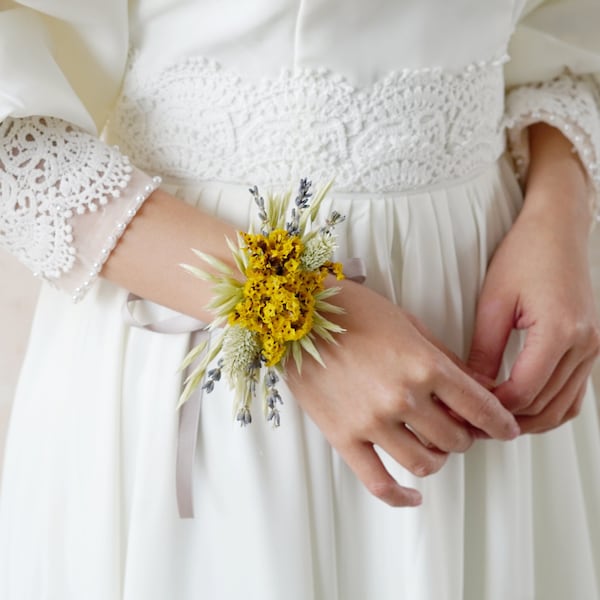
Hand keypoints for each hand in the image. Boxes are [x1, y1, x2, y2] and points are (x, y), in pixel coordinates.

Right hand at [286, 279, 519, 506]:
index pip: (480, 407)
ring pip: (425, 463)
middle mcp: (402, 397)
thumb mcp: (408, 324)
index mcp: (424, 365)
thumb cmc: (353, 311)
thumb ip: (445, 359)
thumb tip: (480, 388)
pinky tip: (413, 497)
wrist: (296, 315)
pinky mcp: (343, 437)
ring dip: (438, 458)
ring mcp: (372, 421)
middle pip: (455, 438)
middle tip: (459, 428)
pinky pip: (379, 483)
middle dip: (465, 436)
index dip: (501, 423)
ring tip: (433, 447)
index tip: (507, 430)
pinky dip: (401, 497)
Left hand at [468, 125, 599, 434]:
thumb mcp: (493, 302)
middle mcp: (584, 345)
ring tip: (492, 418)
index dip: (490, 409)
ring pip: (563, 407)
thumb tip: (472, 387)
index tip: (463, 410)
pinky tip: (520, 405)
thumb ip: (484, 350)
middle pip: (544, 408)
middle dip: (507, 421)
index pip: (522, 393)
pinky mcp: (591, 347)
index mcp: (558, 332)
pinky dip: (548, 407)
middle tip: (473, 423)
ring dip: (528, 419)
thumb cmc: (525, 254)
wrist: (558, 228)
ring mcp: (593, 348)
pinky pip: (573, 393)